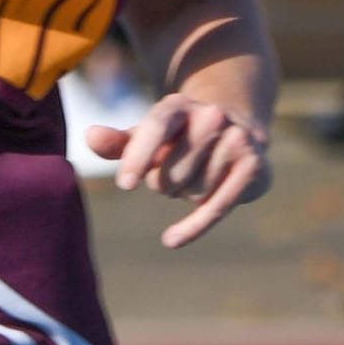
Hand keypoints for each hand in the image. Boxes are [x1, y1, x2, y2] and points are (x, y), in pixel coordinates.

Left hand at [86, 95, 270, 248]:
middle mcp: (212, 115)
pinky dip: (193, 227)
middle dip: (163, 182)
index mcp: (179, 105)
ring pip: (193, 189)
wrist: (238, 129)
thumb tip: (89, 136)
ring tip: (196, 176)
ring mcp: (237, 138)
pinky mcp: (254, 165)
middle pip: (171, 171)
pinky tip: (171, 240)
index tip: (125, 185)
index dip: (139, 155)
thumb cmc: (180, 138)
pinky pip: (217, 206)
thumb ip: (119, 142)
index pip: (157, 126)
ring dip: (187, 193)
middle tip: (173, 171)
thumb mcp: (148, 138)